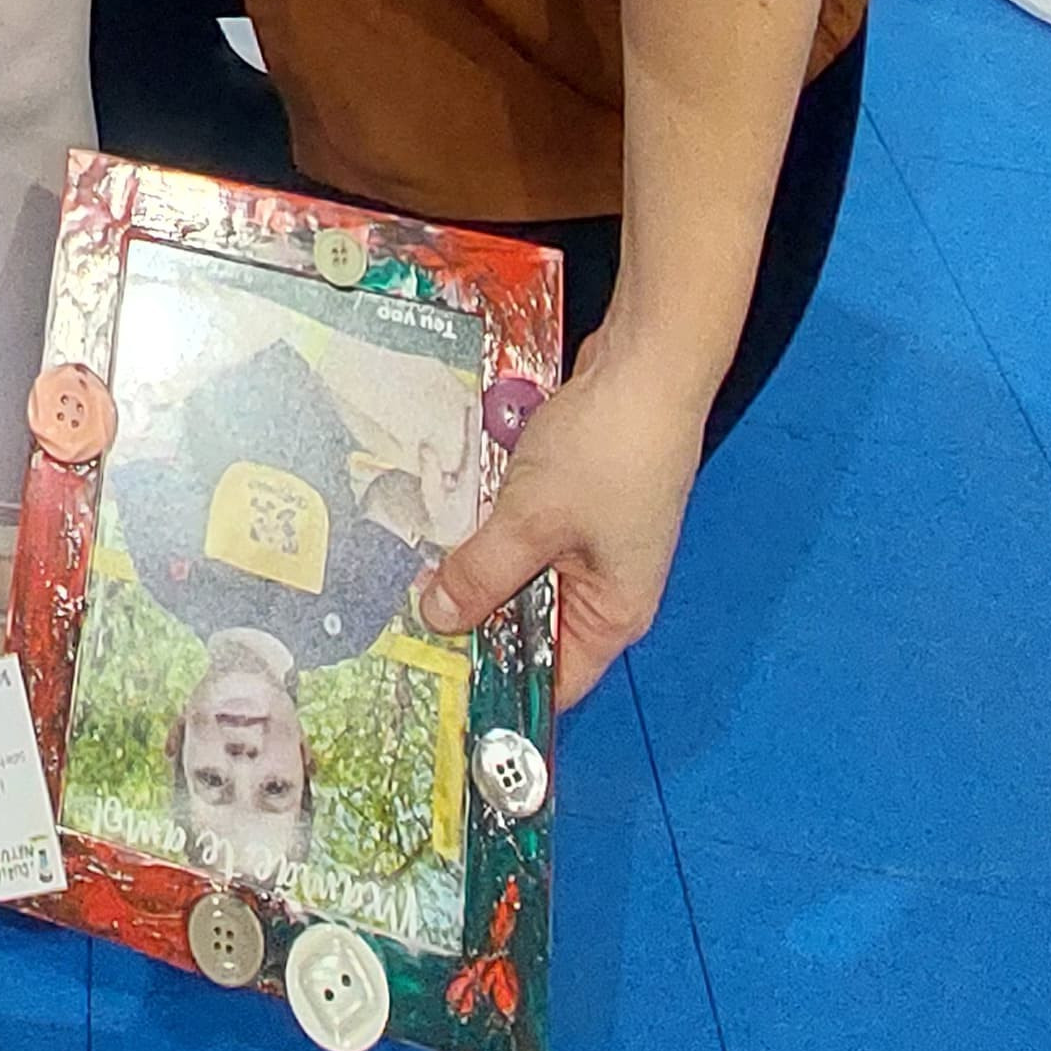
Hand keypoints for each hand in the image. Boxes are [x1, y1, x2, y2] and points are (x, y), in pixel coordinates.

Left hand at [412, 341, 708, 704]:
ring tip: (416, 558)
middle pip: (530, 622)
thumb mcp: (531, 521)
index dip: (495, 684)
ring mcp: (594, 540)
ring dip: (478, 558)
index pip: (550, 680)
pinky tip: (450, 507)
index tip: (432, 679)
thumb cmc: (605, 454)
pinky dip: (493, 520)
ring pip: (522, 568)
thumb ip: (482, 574)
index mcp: (611, 615)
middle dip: (475, 612)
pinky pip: (526, 526)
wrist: (645, 366)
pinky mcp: (580, 498)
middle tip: (404, 610)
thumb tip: (436, 619)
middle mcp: (606, 587)